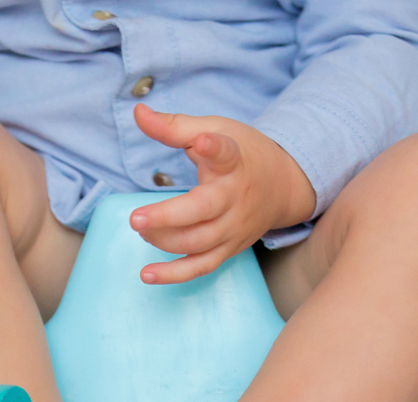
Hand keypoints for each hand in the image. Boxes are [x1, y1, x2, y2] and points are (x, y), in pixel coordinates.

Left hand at [129, 103, 315, 283]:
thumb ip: (174, 125)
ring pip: (198, 242)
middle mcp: (235, 197)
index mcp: (233, 161)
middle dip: (168, 217)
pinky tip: (146, 275)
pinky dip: (174, 275)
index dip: (214, 147)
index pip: (226, 153)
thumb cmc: (241, 153)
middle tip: (135, 218)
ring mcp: (234, 227)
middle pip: (204, 211)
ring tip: (141, 227)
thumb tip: (138, 112)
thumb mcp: (214, 129)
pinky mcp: (230, 249)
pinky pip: (202, 267)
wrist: (282, 186)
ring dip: (164, 240)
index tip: (203, 141)